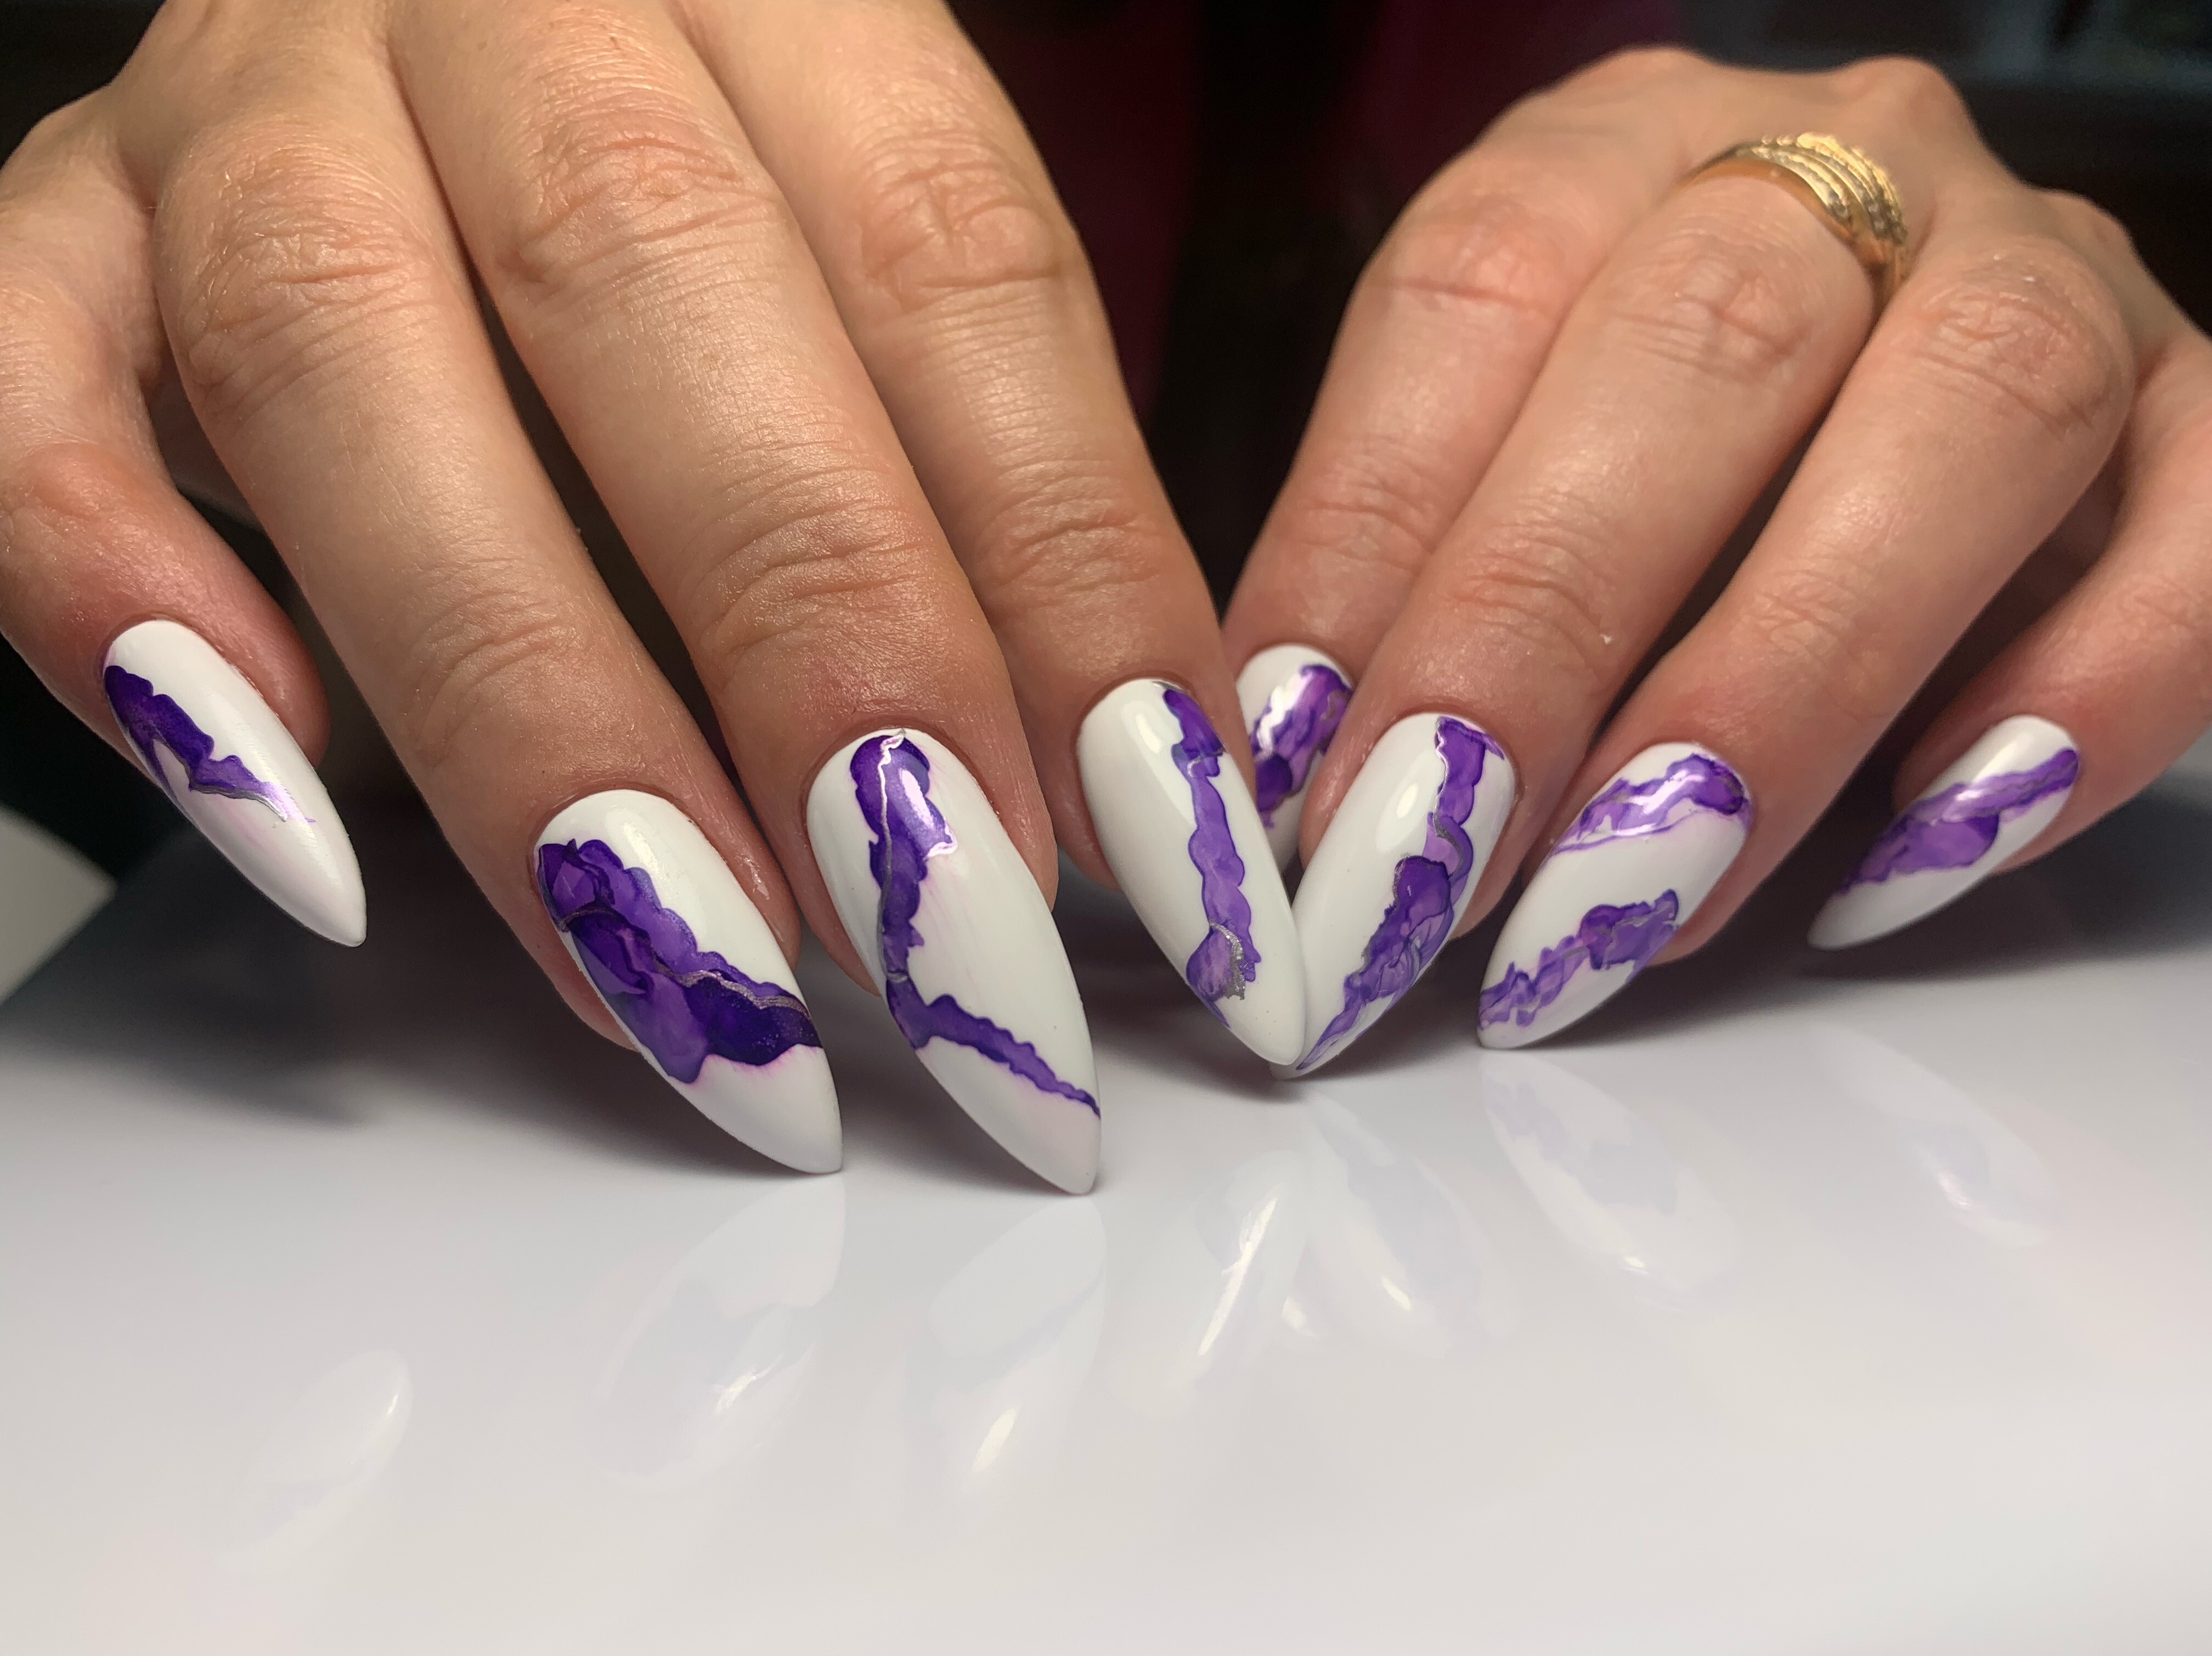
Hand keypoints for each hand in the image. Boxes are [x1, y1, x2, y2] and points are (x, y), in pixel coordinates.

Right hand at [0, 0, 1299, 1189]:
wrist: (449, 25)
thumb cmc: (724, 205)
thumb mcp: (889, 280)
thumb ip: (987, 487)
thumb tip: (1108, 805)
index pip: (951, 263)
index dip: (1064, 562)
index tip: (1151, 834)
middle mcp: (494, 12)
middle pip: (650, 285)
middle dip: (812, 637)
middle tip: (941, 938)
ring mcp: (240, 110)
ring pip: (337, 364)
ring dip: (520, 700)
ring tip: (676, 962)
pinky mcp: (61, 234)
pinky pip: (28, 410)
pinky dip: (131, 617)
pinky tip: (293, 828)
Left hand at [1227, 49, 2211, 1067]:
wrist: (1901, 381)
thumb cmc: (1638, 453)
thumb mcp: (1484, 468)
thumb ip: (1398, 583)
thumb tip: (1292, 780)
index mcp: (1613, 156)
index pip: (1473, 296)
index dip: (1371, 545)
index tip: (1303, 774)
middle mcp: (1843, 169)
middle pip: (1707, 344)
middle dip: (1552, 626)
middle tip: (1439, 861)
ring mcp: (2050, 272)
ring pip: (1968, 419)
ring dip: (1787, 682)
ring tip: (1646, 893)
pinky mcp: (2201, 412)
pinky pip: (2202, 537)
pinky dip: (2075, 703)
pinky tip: (1924, 851)